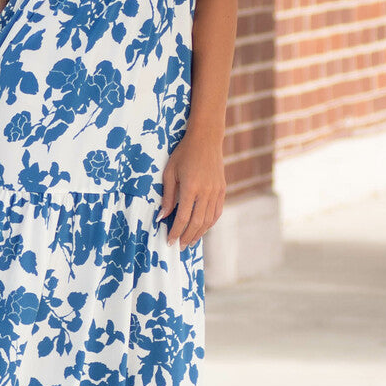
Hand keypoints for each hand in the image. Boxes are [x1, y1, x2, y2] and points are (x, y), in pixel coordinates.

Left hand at [157, 131, 225, 247]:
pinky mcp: (222, 190)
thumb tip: (162, 217)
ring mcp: (216, 191)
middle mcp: (206, 191)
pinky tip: (202, 229)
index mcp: (191, 187)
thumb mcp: (170, 172)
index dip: (176, 232)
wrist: (206, 139)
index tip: (169, 241)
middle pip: (197, 222)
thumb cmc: (184, 153)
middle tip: (179, 247)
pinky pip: (217, 212)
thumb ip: (167, 196)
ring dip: (199, 233)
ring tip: (189, 242)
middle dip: (187, 237)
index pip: (183, 217)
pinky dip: (209, 223)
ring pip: (209, 220)